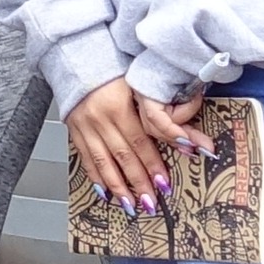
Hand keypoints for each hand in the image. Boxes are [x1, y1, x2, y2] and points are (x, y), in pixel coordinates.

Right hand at [64, 75, 207, 209]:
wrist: (78, 57)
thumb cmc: (114, 70)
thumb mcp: (139, 86)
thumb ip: (160, 115)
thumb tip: (189, 140)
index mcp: (118, 106)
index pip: (139, 142)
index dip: (152, 164)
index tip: (164, 183)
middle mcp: (100, 119)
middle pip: (123, 156)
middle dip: (138, 182)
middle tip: (151, 203)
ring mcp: (84, 126)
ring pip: (103, 162)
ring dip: (118, 187)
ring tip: (131, 206)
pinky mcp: (74, 130)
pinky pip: (86, 159)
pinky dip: (96, 177)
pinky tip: (106, 193)